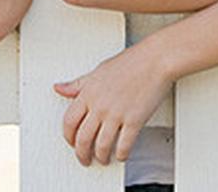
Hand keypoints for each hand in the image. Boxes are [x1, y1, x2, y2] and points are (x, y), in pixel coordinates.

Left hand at [54, 45, 172, 165]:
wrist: (157, 59)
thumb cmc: (132, 62)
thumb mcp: (98, 71)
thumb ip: (78, 84)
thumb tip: (60, 88)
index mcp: (88, 92)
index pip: (69, 122)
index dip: (68, 137)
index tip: (72, 142)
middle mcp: (100, 105)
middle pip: (82, 139)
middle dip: (82, 154)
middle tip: (85, 159)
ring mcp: (117, 114)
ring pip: (101, 146)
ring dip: (101, 157)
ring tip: (104, 159)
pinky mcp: (134, 120)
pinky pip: (124, 145)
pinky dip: (121, 155)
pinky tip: (122, 154)